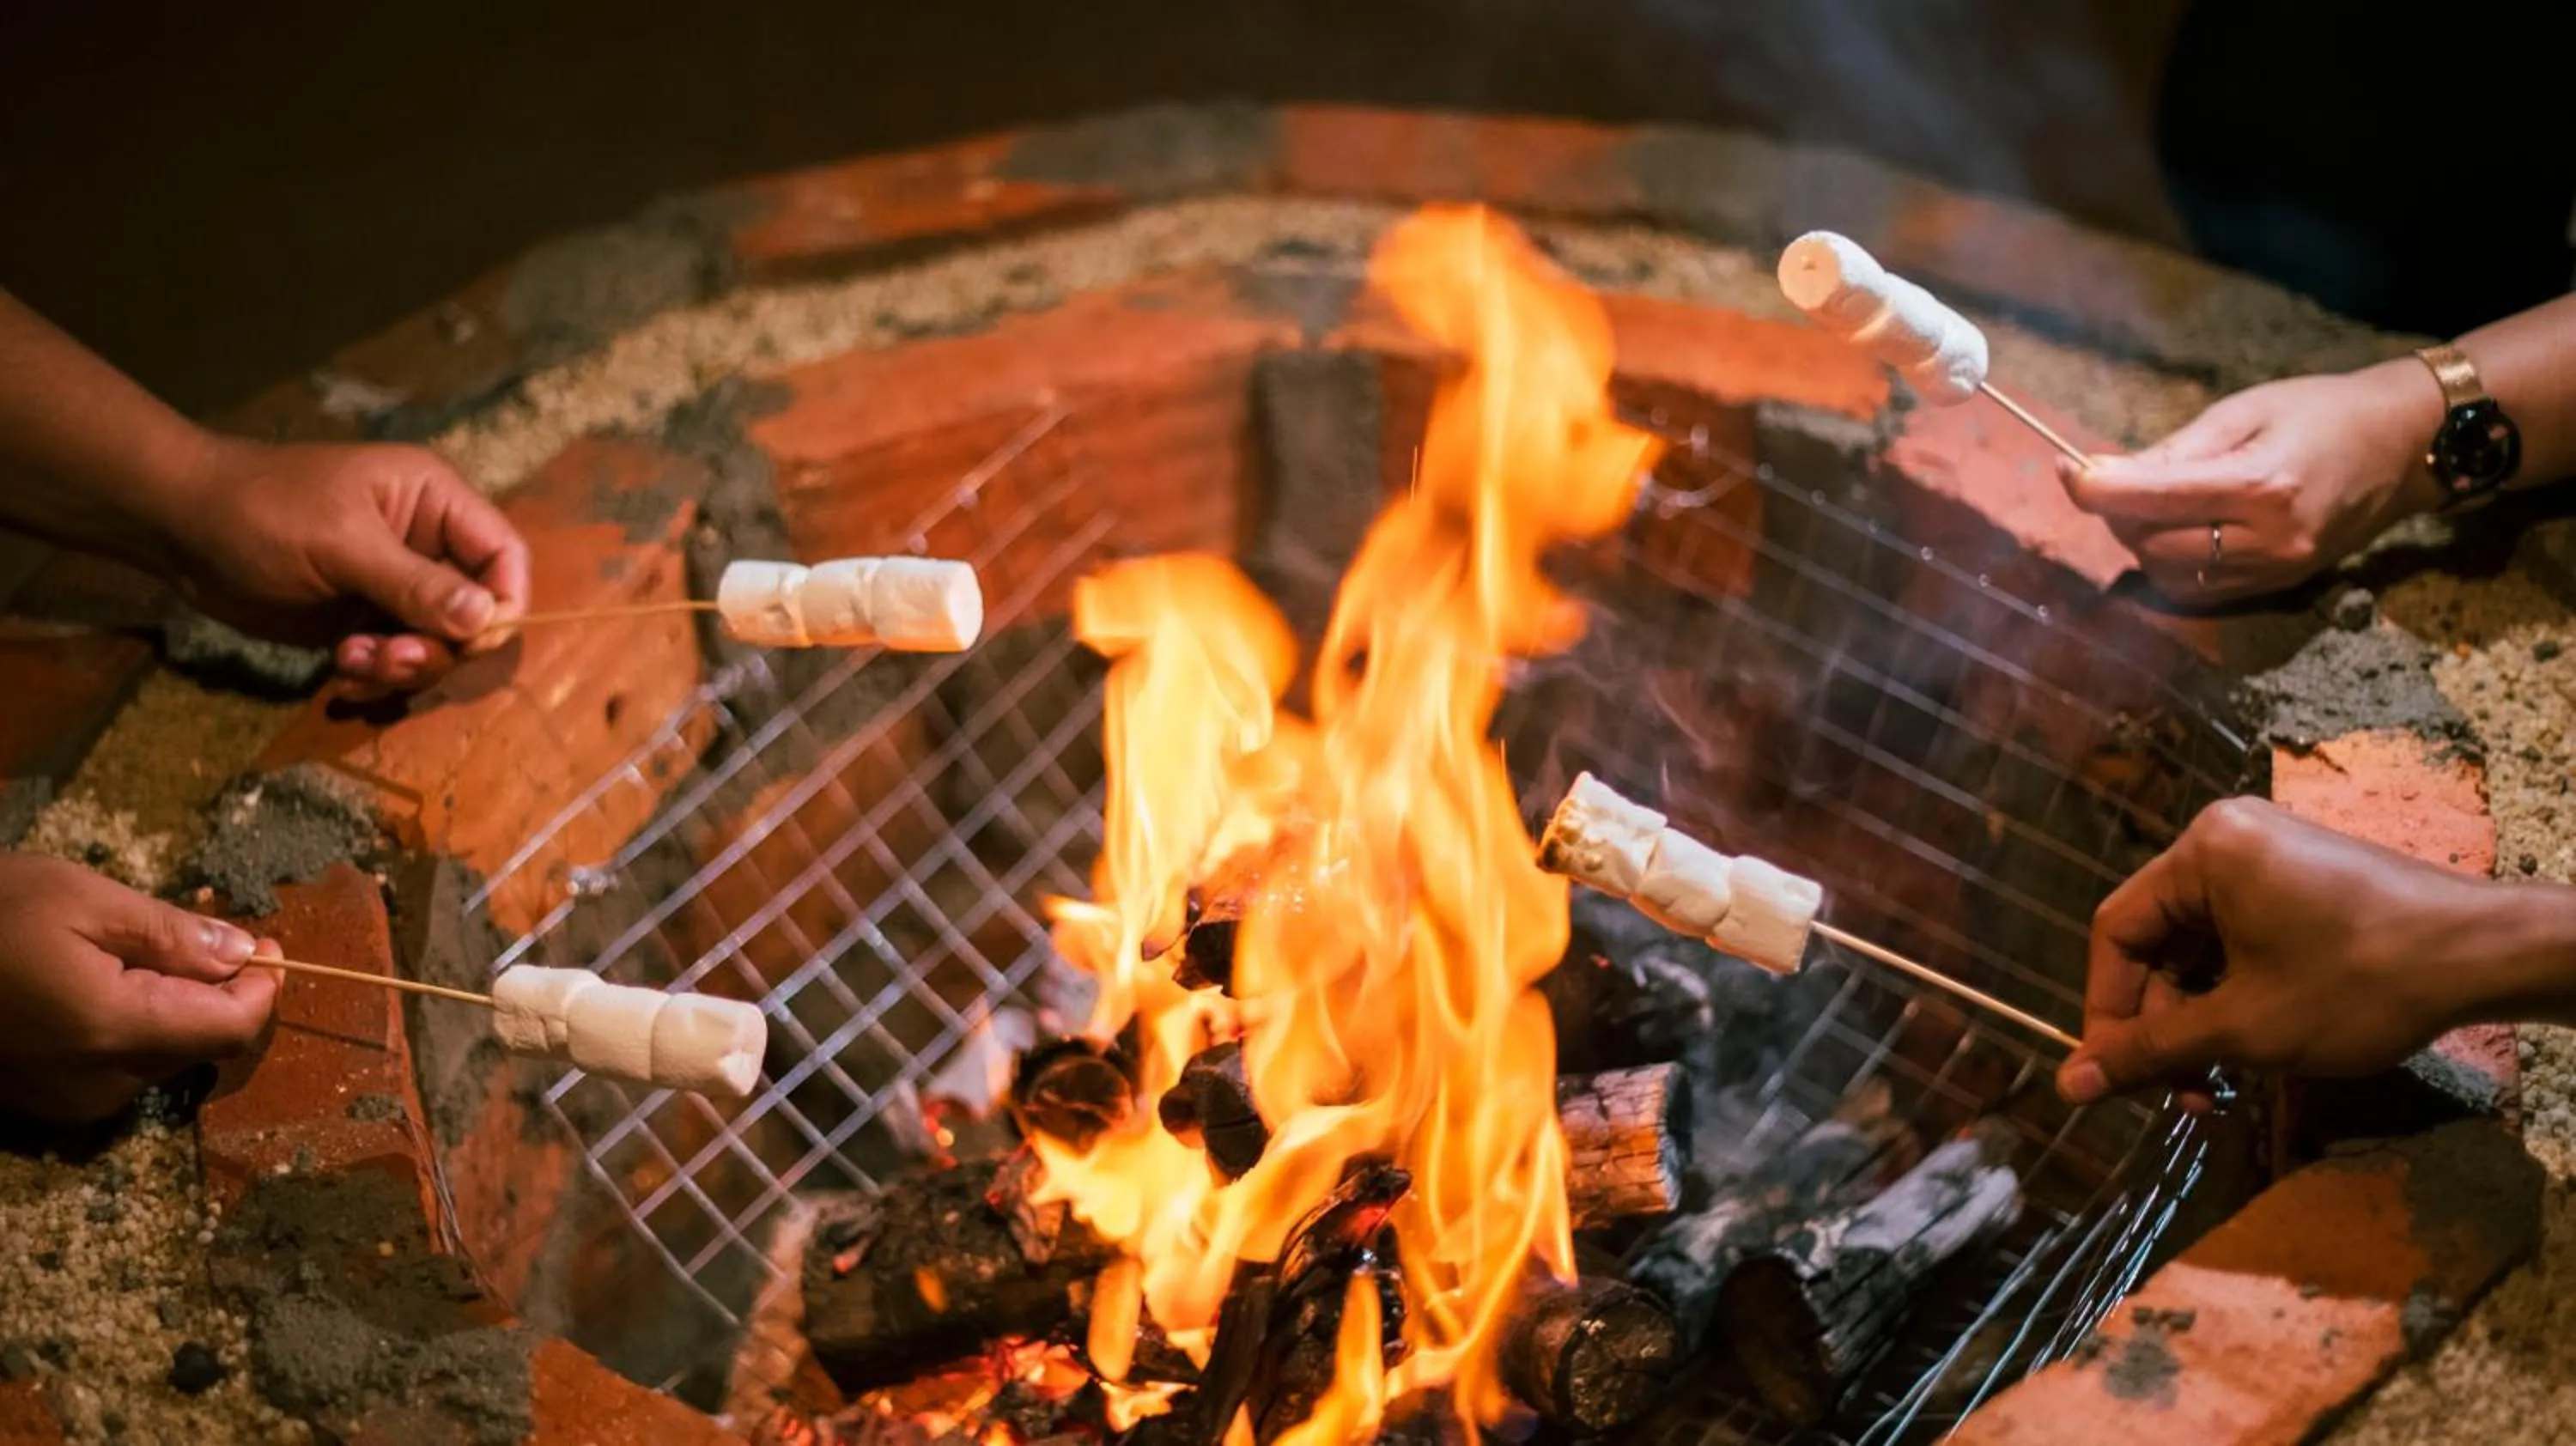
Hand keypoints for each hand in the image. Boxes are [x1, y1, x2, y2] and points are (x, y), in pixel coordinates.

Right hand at [0, 854, 279, 1123]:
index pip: (232, 1029)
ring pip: (160, 1059)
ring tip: (131, 955)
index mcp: (115, 1029)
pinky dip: (127, 1030)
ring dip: (170, 1010)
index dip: (262, 989)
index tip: (266, 945)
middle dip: (214, 993)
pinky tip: (96, 985)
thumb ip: (171, 936)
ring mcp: (66, 1103)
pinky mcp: (40, 1105)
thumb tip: (245, 955)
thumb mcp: (82, 900)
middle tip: (197, 936)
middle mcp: (99, 1083)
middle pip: (200, 1045)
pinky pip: (114, 1071)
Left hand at [156, 437, 528, 696]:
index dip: (505, 601)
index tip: (473, 640)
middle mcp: (426, 545)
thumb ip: (415, 584)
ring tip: (352, 662)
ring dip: (404, 666)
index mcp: (434, 501)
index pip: (504, 555)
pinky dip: (378, 675)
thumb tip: (486, 620)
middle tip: (391, 659)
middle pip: (477, 611)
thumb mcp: (341, 544)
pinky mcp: (365, 621)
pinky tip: (340, 669)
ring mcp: (395, 587)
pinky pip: (398, 661)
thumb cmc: (261, 512)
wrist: (178, 529)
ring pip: (439, 644)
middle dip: (440, 645)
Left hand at [2057, 360, 2446, 602]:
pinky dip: (2173, 562)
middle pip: (2151, 544)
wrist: (2404, 446)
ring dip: (2144, 540)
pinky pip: (2199, 589)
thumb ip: (2173, 451)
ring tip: (2159, 502)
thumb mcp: (2244, 411)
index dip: (2095, 488)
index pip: (2151, 499)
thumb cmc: (2322, 412)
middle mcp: (2271, 538)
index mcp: (2262, 485)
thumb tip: (2100, 474)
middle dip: (2120, 514)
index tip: (2068, 469)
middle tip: (2120, 481)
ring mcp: (2278, 570)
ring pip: (2169, 573)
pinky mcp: (2279, 587)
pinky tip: (2183, 529)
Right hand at [2057, 797, 2503, 1109]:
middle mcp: (2227, 840)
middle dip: (2163, 1025)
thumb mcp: (2243, 1028)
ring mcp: (2269, 857)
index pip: (2115, 933)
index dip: (2106, 1012)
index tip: (2116, 1079)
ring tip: (2220, 1082)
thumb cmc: (2359, 984)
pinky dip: (2235, 996)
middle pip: (2158, 942)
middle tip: (2184, 1094)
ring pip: (2200, 949)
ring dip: (2199, 1019)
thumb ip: (2150, 1051)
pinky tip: (2253, 1047)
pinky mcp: (2303, 882)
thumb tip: (2067, 1087)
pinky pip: (2240, 940)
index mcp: (2202, 852)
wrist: (2486, 957)